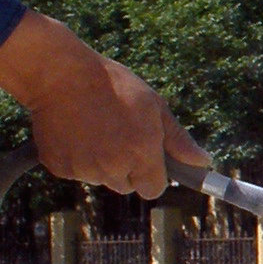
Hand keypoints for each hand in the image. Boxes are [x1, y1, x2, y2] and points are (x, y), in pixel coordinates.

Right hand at [0, 11, 204, 198]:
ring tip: (95, 127)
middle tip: (118, 135)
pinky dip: (75, 158)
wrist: (59, 73)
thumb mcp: (153, 105)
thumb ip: (178, 139)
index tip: (147, 160)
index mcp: (141, 153)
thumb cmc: (112, 85)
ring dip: (100, 163)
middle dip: (126, 168)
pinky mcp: (59, 167)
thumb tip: (203, 162)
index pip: (153, 190)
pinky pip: (75, 172)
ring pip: (100, 178)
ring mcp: (84, 169)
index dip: (152, 176)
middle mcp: (113, 167)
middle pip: (126, 186)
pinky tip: (74, 131)